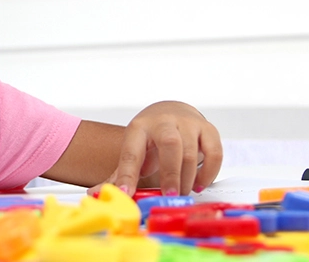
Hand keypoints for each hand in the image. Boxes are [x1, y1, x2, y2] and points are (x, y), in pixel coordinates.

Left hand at [89, 101, 221, 196]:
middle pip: (170, 144)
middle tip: (170, 197)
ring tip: (181, 193)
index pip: (131, 152)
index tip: (126, 194)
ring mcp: (188, 123)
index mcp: (139, 128)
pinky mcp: (208, 128)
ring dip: (188, 178)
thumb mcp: (133, 150)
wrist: (172, 112)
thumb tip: (94, 193)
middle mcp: (164, 121)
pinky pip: (214, 152)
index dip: (128, 175)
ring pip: (192, 151)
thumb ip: (120, 174)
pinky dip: (209, 172)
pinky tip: (199, 184)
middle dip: (170, 173)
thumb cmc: (151, 138)